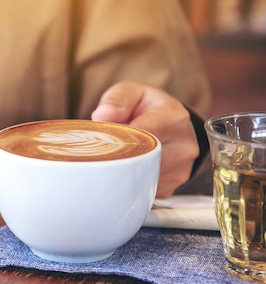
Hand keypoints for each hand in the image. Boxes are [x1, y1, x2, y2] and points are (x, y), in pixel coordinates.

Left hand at [91, 81, 197, 197]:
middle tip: (101, 155)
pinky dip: (130, 184)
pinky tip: (125, 172)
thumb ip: (117, 100)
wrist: (170, 123)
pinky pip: (144, 191)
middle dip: (118, 160)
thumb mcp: (132, 92)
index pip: (142, 137)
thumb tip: (103, 116)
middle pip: (141, 163)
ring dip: (123, 173)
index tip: (100, 144)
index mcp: (173, 118)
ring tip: (115, 160)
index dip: (117, 143)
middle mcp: (183, 145)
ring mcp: (181, 169)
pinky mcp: (172, 187)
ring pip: (141, 180)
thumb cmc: (145, 107)